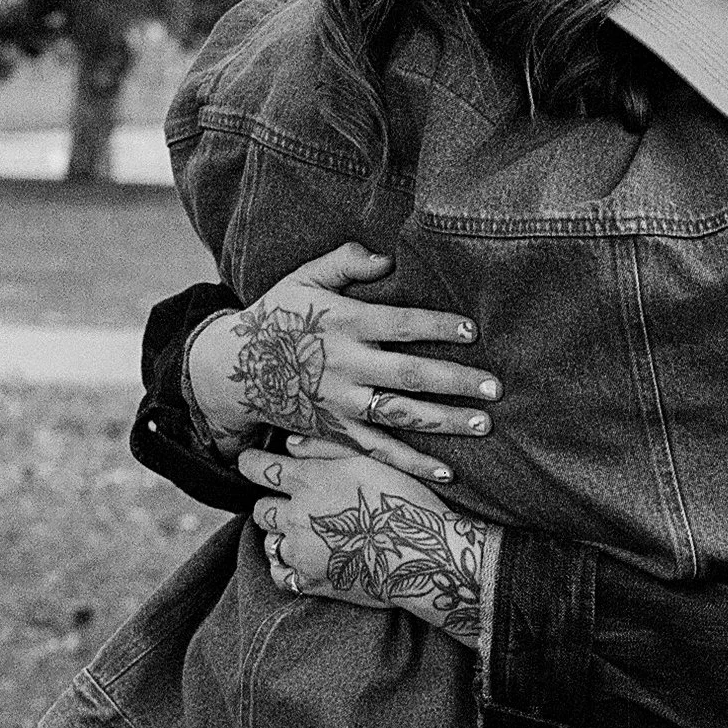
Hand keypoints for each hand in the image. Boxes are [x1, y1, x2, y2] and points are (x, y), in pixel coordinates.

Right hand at [186, 243, 498, 487]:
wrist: (233, 368)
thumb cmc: (278, 315)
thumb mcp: (303, 278)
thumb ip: (345, 262)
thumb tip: (387, 256)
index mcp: (344, 323)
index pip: (400, 324)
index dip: (437, 327)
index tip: (472, 331)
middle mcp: (345, 366)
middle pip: (409, 376)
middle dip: (455, 381)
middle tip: (495, 388)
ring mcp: (341, 403)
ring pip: (401, 416)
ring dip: (445, 422)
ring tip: (483, 424)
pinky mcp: (336, 432)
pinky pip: (379, 450)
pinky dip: (412, 462)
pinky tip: (447, 471)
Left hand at [242, 440, 499, 648]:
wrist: (425, 555)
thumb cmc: (405, 501)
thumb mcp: (372, 459)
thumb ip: (326, 448)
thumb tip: (288, 444)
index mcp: (310, 480)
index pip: (258, 468)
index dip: (251, 463)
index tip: (252, 463)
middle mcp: (297, 515)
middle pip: (260, 508)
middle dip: (272, 504)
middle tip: (293, 503)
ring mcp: (301, 552)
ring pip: (269, 541)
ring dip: (282, 535)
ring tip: (307, 533)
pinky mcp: (310, 582)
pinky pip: (280, 574)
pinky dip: (285, 566)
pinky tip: (304, 559)